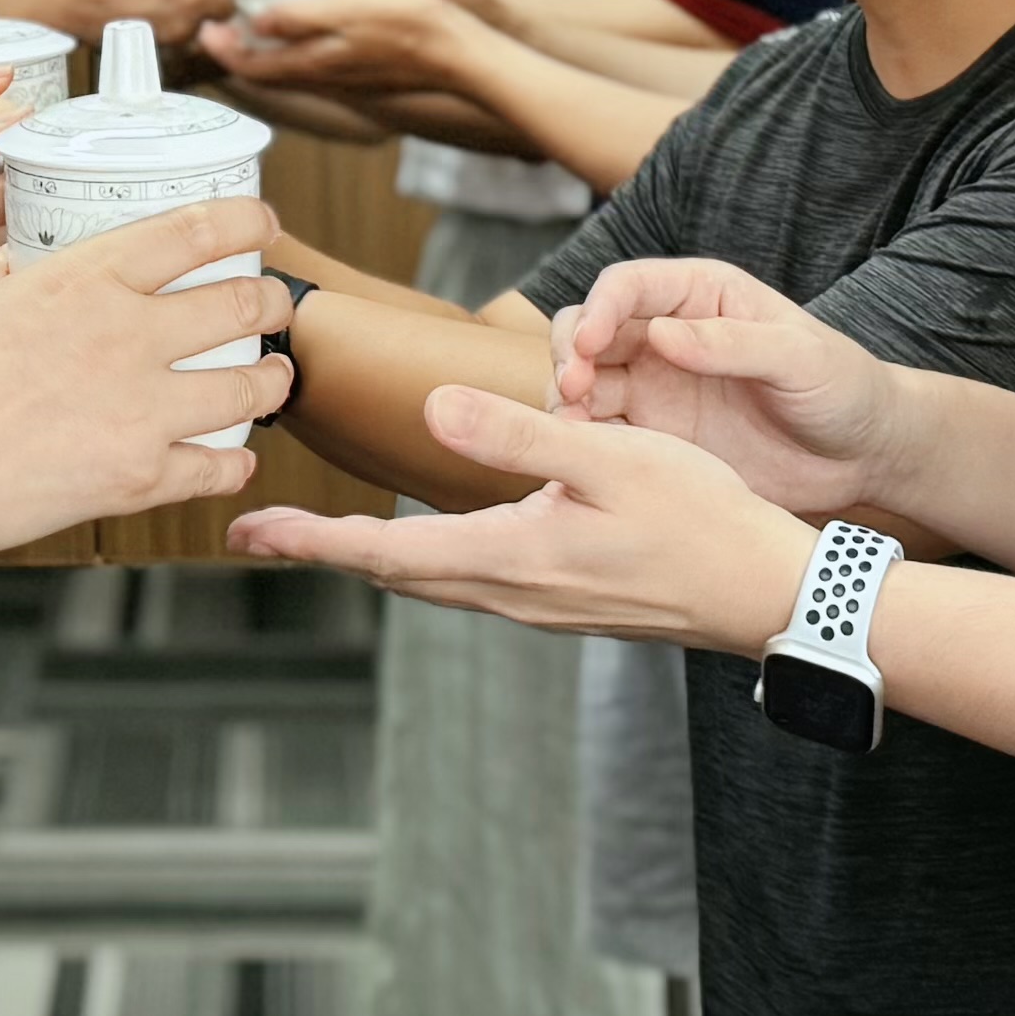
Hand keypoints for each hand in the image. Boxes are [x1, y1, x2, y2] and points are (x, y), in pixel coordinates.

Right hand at [0, 200, 297, 558]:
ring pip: (250, 386)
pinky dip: (233, 462)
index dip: (249, 220)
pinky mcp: (139, 476)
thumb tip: (12, 262)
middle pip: (244, 303)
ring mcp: (141, 408)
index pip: (198, 229)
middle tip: (272, 308)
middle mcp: (128, 333)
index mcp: (86, 277)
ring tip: (272, 379)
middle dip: (272, 303)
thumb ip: (3, 273)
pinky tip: (234, 458)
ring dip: (271, 380)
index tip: (264, 224)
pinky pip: (216, 466)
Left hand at [201, 0, 470, 106]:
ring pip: (288, 64)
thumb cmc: (409, 27)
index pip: (253, 66)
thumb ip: (302, 17)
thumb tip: (256, 20)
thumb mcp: (349, 12)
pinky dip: (294, 44)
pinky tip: (302, 21)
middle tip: (214, 19)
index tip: (202, 26)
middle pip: (265, 68)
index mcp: (313, 63)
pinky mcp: (362, 66)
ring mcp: (343, 74)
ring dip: (263, 47)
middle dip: (236, 48)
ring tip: (247, 17)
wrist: (460, 53)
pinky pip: (314, 58)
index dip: (223, 50)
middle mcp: (323, 74)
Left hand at [232, 393, 811, 651]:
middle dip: (324, 552)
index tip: (249, 534)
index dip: (310, 541)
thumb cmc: (700, 520)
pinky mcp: (564, 603)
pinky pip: (472, 584)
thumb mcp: (609, 457)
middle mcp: (512, 593)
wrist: (765, 593)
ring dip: (373, 559)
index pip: (384, 553)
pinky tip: (428, 547)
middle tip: (259, 536)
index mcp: (510, 556)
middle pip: (395, 574)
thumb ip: (516, 434)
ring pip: (433, 583)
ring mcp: (539, 605)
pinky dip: (426, 563)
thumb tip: (431, 410)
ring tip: (325, 538)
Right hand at [542, 255, 912, 523]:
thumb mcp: (799, 357)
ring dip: (566, 401)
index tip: (587, 346)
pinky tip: (585, 461)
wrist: (862, 455)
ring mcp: (657, 387)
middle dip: (569, 354)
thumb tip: (661, 335)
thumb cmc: (843, 387)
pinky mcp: (656, 437)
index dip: (598, 309)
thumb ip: (732, 343)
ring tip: (572, 432)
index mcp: (700, 295)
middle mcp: (666, 335)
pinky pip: (603, 433)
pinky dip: (583, 442)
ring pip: (585, 382)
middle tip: (572, 393)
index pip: (627, 286)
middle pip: (589, 329)